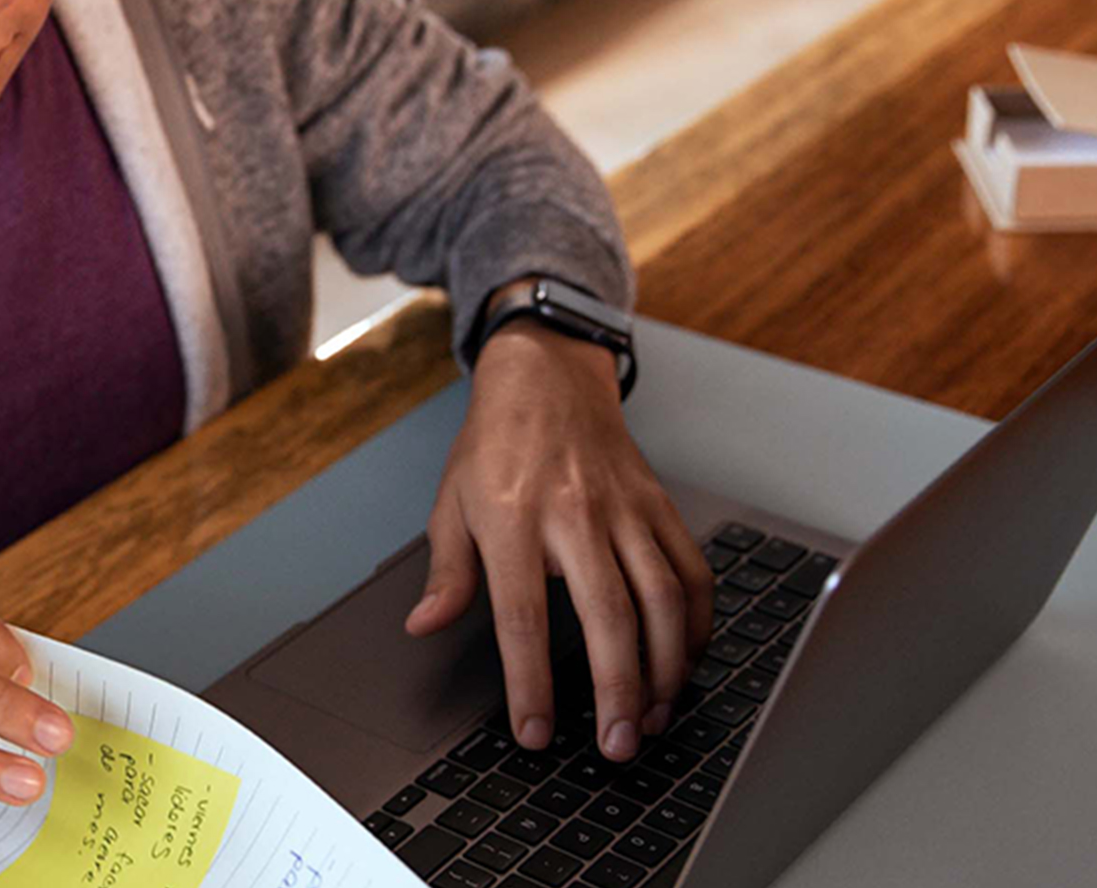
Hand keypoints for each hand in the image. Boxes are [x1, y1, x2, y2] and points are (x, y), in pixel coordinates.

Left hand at [407, 320, 712, 763]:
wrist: (546, 377)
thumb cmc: (495, 444)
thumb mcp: (451, 503)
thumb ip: (446, 572)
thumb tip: (424, 625)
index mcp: (512, 519)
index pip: (521, 616)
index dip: (530, 680)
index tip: (535, 730)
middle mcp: (574, 515)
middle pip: (608, 616)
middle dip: (617, 690)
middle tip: (616, 744)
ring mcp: (625, 511)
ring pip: (662, 600)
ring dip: (666, 667)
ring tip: (652, 715)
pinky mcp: (660, 507)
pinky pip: (691, 573)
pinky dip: (698, 624)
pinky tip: (687, 660)